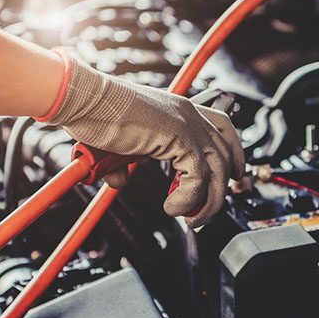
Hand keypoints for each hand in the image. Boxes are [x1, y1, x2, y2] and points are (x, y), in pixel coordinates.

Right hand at [39, 52, 244, 226]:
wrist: (84, 99)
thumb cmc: (94, 114)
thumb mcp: (117, 144)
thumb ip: (125, 163)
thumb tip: (119, 180)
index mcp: (180, 109)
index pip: (224, 128)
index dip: (234, 155)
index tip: (234, 177)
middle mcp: (189, 114)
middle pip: (227, 154)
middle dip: (222, 189)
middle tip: (203, 212)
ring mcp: (188, 125)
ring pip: (218, 171)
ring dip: (207, 202)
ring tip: (188, 218)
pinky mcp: (180, 138)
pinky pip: (199, 178)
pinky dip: (188, 199)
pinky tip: (171, 207)